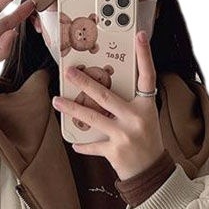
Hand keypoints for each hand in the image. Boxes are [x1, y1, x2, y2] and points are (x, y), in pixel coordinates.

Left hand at [51, 30, 163, 179]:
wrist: (151, 172)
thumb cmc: (146, 141)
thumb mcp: (145, 118)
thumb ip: (129, 104)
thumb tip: (100, 93)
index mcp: (146, 106)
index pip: (148, 76)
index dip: (145, 55)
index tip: (140, 36)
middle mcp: (136, 118)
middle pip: (106, 95)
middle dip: (85, 82)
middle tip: (70, 72)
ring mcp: (124, 135)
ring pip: (92, 117)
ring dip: (71, 108)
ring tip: (57, 101)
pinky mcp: (114, 152)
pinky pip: (92, 145)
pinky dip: (83, 144)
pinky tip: (74, 142)